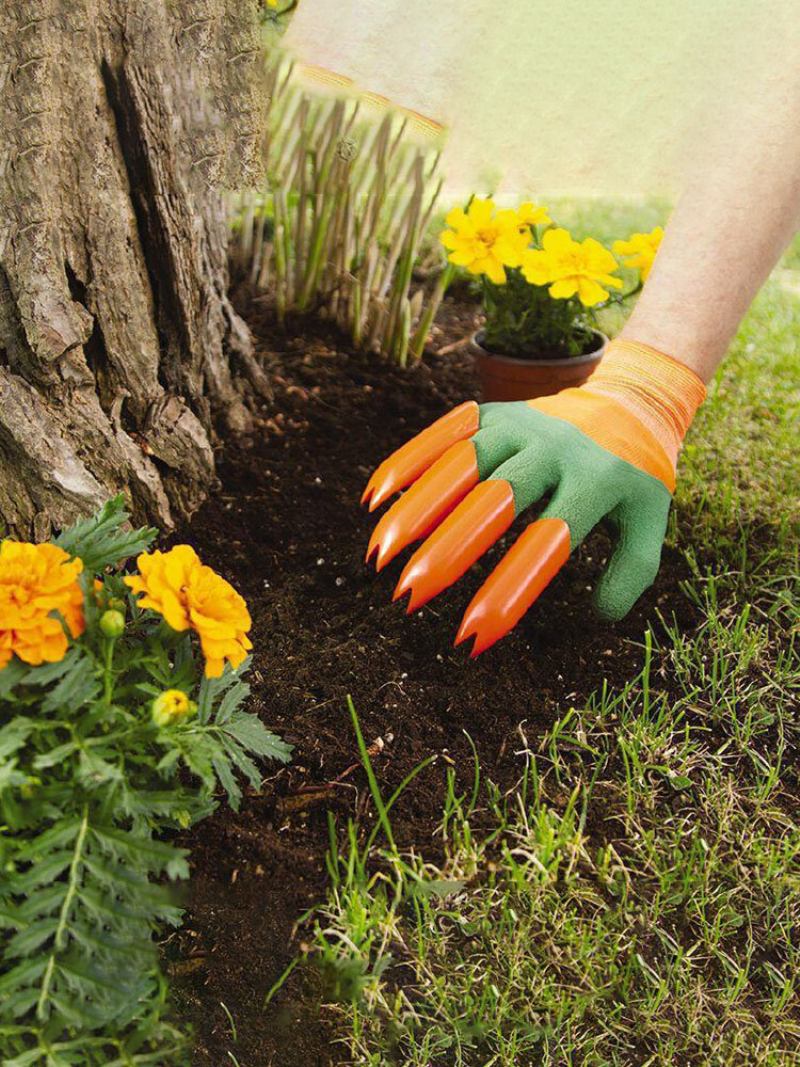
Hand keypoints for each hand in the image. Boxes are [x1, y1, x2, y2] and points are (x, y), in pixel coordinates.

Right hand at [362, 340, 705, 654]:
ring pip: (461, 464)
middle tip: (409, 596)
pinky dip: (408, 464)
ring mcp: (518, 424)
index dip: (508, 590)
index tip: (473, 636)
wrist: (628, 400)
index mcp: (595, 480)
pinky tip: (374, 498)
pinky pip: (443, 436)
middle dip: (448, 550)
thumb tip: (595, 617)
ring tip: (378, 557)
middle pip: (495, 499)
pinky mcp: (491, 412)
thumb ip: (631, 572)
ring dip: (417, 510)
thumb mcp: (649, 522)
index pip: (548, 542)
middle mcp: (552, 447)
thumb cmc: (632, 477)